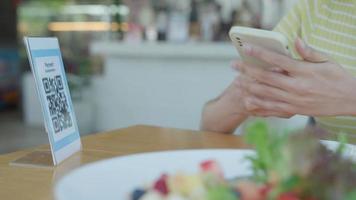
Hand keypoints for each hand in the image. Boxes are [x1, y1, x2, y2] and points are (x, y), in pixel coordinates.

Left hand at [235, 38, 355, 116]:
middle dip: (247, 71)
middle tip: (234, 66)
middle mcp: (296, 87)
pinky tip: (247, 101)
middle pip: (266, 78)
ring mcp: (294, 100)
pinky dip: (258, 105)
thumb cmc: (338, 78)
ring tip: (237, 82)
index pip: (277, 61)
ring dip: (249, 87)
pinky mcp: (294, 110)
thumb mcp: (327, 61)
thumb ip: (309, 52)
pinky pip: (272, 109)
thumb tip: (296, 40)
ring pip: (265, 94)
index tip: (247, 48)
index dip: (260, 53)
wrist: (350, 100)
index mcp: (303, 71)